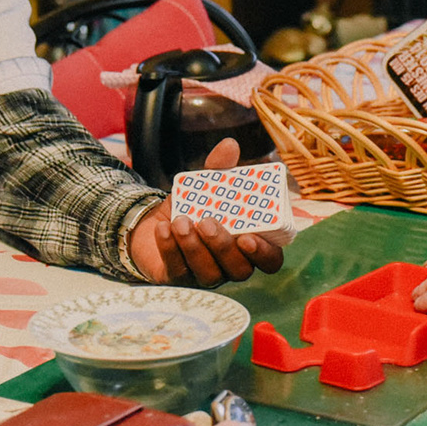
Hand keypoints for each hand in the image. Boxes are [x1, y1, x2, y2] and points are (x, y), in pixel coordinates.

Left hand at [126, 138, 284, 285]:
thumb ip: (219, 169)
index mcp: (248, 246)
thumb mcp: (206, 186)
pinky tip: (164, 228)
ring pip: (209, 274)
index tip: (249, 236)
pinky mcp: (178, 279)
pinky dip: (170, 248)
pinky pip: (177, 270)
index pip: (270, 260)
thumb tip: (230, 145)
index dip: (265, 253)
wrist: (156, 222)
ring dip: (194, 247)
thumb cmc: (193, 208)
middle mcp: (231, 266)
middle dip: (223, 247)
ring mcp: (205, 276)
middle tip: (208, 221)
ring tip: (181, 220)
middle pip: (239, 270)